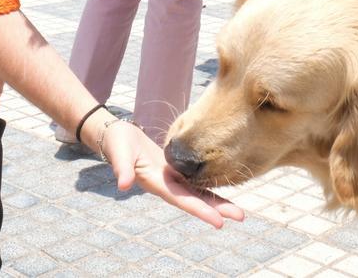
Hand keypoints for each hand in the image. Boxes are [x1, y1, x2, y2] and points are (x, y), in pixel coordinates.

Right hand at [95, 117, 244, 228]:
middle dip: (217, 210)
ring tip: (237, 211)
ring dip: (217, 202)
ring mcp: (171, 178)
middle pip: (195, 200)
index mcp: (156, 183)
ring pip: (198, 192)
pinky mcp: (174, 169)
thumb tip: (123, 185)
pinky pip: (195, 181)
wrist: (117, 135)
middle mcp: (167, 185)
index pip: (182, 200)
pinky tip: (223, 190)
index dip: (201, 211)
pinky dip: (209, 187)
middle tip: (241, 217)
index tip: (219, 222)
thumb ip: (122, 169)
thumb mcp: (120, 153)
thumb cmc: (118, 143)